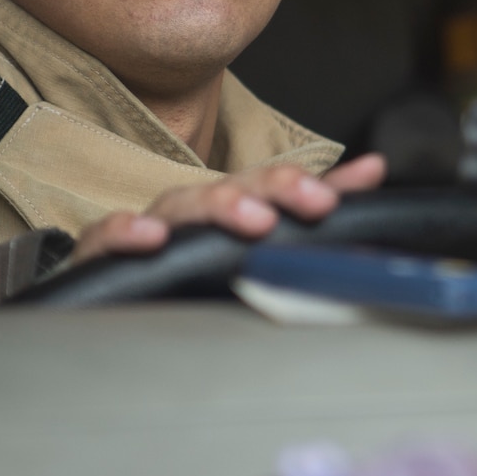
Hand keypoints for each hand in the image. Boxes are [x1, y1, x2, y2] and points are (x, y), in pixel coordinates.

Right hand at [66, 153, 385, 265]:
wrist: (112, 307)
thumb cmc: (188, 274)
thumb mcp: (259, 248)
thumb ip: (317, 209)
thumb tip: (373, 168)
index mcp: (231, 211)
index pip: (275, 186)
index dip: (310, 184)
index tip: (346, 188)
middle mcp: (193, 216)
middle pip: (233, 187)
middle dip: (274, 188)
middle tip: (310, 200)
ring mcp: (150, 233)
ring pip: (180, 205)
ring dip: (217, 205)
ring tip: (252, 218)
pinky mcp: (103, 259)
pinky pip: (105, 239)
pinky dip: (124, 233)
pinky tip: (148, 237)